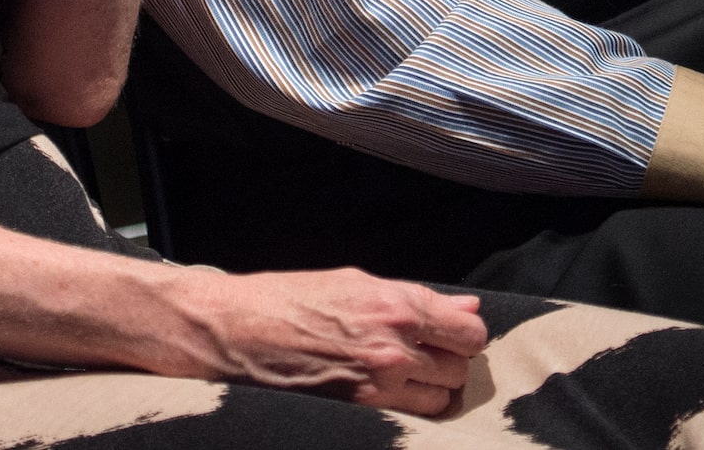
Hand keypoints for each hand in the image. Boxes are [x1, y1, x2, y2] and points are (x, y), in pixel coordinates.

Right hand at [160, 267, 487, 415]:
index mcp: (396, 306)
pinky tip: (386, 395)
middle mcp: (394, 346)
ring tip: (402, 378)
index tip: (449, 336)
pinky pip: (409, 420)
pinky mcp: (359, 412)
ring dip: (430, 391)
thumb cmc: (289, 299)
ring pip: (440, 402)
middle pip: (460, 370)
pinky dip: (407, 411)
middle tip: (422, 357)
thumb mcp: (355, 283)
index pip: (470, 333)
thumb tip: (467, 308)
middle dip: (447, 363)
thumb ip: (417, 299)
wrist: (233, 332)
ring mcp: (377, 385)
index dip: (463, 336)